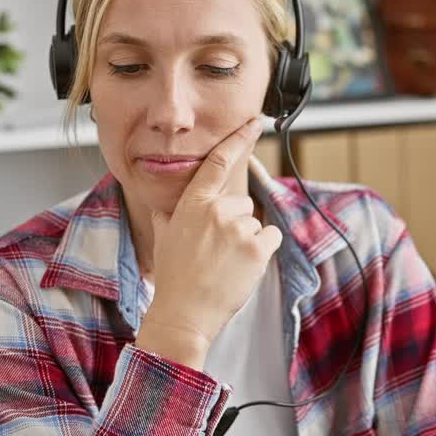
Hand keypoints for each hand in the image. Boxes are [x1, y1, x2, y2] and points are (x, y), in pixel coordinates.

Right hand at [134, 118, 282, 368]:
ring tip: (226, 264)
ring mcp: (239, 228)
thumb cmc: (173, 278)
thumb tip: (163, 206)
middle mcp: (217, 210)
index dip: (239, 139)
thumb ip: (168, 216)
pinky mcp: (259, 248)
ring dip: (248, 241)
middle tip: (217, 251)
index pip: (219, 162)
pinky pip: (272, 237)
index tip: (254, 122)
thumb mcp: (164, 239)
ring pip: (256, 224)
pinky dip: (264, 251)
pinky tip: (243, 267)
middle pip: (241, 204)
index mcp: (193, 204)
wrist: (183, 313)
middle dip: (234, 224)